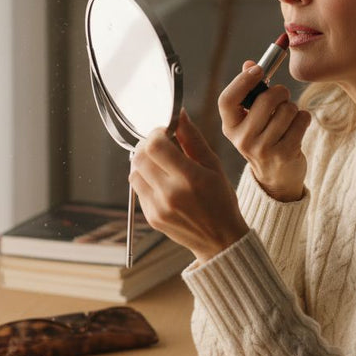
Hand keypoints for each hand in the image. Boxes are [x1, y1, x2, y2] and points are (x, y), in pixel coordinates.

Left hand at [129, 109, 249, 261]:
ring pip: (134, 173)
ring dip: (143, 162)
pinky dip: (145, 180)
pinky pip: (138, 190)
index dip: (156, 133)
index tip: (165, 132)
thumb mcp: (214, 166)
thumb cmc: (221, 200)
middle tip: (160, 145)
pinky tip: (161, 182)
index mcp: (190, 178)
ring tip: (160, 164)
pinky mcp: (151, 218)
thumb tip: (179, 115)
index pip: (156, 145)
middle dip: (147, 145)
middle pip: (140, 157)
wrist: (220, 240)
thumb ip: (193, 139)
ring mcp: (158, 208)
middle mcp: (171, 194)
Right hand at [218, 61, 311, 201]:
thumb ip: (249, 91)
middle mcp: (242, 139)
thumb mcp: (250, 118)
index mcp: (230, 127)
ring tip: (288, 118)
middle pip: (265, 100)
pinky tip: (297, 127)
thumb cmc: (264, 138)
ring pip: (287, 109)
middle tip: (282, 96)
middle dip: (280, 92)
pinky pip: (301, 120)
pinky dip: (303, 118)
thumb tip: (249, 64)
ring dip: (293, 108)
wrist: (276, 178)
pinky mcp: (284, 154)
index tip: (258, 69)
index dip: (242, 81)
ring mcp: (263, 149)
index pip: (227, 100)